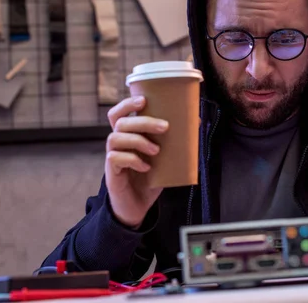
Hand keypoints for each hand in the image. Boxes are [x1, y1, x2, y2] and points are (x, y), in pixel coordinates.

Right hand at [105, 96, 167, 227]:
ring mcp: (112, 157)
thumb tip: (196, 121)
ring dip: (138, 140)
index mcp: (127, 136)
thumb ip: (173, 142)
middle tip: (165, 127)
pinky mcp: (111, 173)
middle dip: (144, 122)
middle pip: (120, 122)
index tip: (144, 100)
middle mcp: (117, 143)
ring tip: (157, 151)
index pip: (118, 113)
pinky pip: (115, 158)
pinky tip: (146, 167)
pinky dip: (132, 159)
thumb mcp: (164, 159)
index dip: (127, 104)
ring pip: (115, 137)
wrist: (137, 208)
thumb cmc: (150, 179)